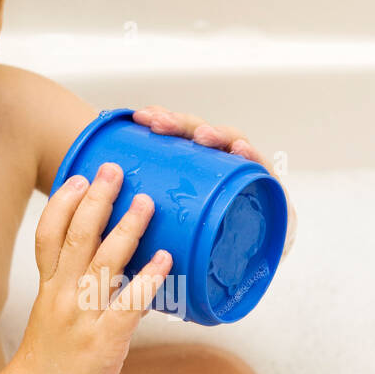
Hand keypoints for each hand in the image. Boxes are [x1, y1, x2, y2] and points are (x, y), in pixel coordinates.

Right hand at [14, 162, 172, 373]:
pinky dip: (149, 279)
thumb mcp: (58, 319)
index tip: (79, 178)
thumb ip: (84, 294)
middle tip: (114, 171)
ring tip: (146, 202)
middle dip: (97, 199)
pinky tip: (165, 259)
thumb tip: (129, 275)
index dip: (64, 203)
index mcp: (50, 288)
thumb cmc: (49, 364)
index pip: (50, 234)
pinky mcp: (105, 339)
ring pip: (105, 261)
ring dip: (127, 228)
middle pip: (78, 236)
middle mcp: (63, 294)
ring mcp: (83, 315)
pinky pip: (129, 303)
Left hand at [132, 105, 296, 259]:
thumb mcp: (172, 226)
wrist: (255, 256)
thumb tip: (109, 209)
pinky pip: (259, 169)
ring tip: (203, 136)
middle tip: (160, 123)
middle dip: (180, 123)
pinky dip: (252, 157)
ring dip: (215, 135)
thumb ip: (149, 215)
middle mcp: (218, 162)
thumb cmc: (208, 238)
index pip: (177, 137)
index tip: (141, 117)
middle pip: (199, 135)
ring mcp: (242, 171)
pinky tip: (241, 151)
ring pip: (229, 143)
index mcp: (194, 166)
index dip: (161, 121)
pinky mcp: (266, 186)